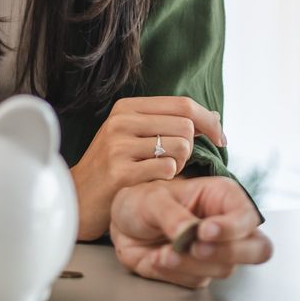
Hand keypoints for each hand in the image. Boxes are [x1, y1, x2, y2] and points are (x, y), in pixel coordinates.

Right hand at [70, 95, 225, 238]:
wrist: (79, 197)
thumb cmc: (113, 166)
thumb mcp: (133, 135)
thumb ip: (169, 123)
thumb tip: (215, 117)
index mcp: (127, 108)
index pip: (183, 104)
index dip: (209, 121)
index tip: (220, 139)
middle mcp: (121, 121)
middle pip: (186, 126)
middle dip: (192, 148)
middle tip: (177, 163)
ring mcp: (119, 146)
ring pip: (181, 147)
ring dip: (181, 165)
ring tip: (162, 172)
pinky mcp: (121, 172)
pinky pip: (168, 169)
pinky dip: (169, 178)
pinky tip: (153, 182)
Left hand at [108, 175, 271, 289]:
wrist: (122, 225)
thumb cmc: (142, 201)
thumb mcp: (152, 199)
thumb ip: (173, 215)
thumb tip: (191, 233)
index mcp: (223, 198)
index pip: (248, 218)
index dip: (232, 228)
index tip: (204, 231)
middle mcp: (226, 227)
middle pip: (257, 249)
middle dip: (228, 252)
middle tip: (196, 248)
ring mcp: (216, 252)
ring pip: (223, 268)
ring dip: (191, 263)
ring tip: (162, 253)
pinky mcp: (199, 272)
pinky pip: (196, 280)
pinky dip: (175, 273)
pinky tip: (156, 258)